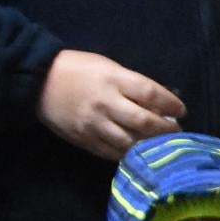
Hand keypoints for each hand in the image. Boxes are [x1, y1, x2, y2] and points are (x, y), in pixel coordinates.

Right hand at [40, 49, 185, 158]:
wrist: (38, 81)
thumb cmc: (78, 68)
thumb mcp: (107, 66)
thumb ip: (131, 83)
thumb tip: (159, 101)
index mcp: (113, 80)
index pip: (150, 93)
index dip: (170, 103)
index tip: (181, 110)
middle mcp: (106, 103)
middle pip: (144, 121)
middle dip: (165, 129)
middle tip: (176, 131)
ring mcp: (94, 124)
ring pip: (130, 142)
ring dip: (149, 145)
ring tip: (161, 145)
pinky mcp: (84, 140)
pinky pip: (111, 153)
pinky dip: (128, 154)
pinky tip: (138, 152)